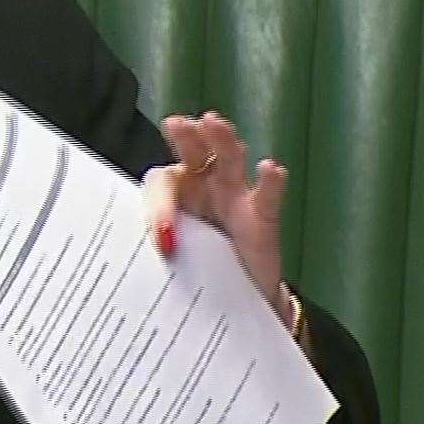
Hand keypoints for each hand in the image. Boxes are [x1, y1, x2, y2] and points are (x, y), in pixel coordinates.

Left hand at [141, 111, 292, 325]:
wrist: (232, 300)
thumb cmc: (193, 269)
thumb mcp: (166, 258)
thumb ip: (158, 246)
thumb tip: (154, 248)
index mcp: (174, 194)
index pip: (162, 182)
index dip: (160, 204)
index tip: (162, 234)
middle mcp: (203, 187)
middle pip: (194, 154)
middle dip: (186, 138)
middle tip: (176, 124)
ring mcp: (234, 198)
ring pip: (229, 159)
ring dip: (222, 140)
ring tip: (213, 123)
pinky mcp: (261, 218)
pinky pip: (266, 196)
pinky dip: (270, 182)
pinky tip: (269, 168)